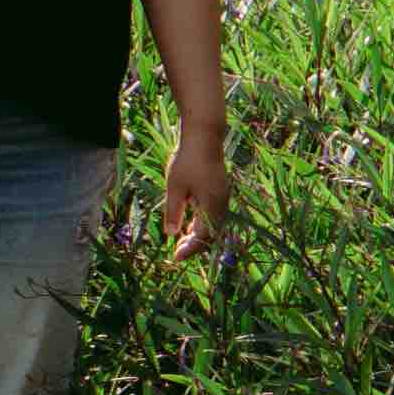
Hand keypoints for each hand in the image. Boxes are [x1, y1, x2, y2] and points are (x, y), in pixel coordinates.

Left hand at [160, 117, 231, 253]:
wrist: (204, 136)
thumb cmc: (187, 160)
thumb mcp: (175, 187)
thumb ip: (173, 212)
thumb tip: (171, 234)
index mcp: (212, 205)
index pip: (203, 236)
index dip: (190, 249)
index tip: (176, 257)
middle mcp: (221, 203)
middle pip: (211, 233)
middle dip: (195, 244)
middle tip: (177, 252)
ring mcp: (223, 196)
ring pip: (213, 224)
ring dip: (199, 234)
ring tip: (183, 241)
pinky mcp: (220, 190)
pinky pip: (213, 214)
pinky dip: (203, 222)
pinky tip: (190, 224)